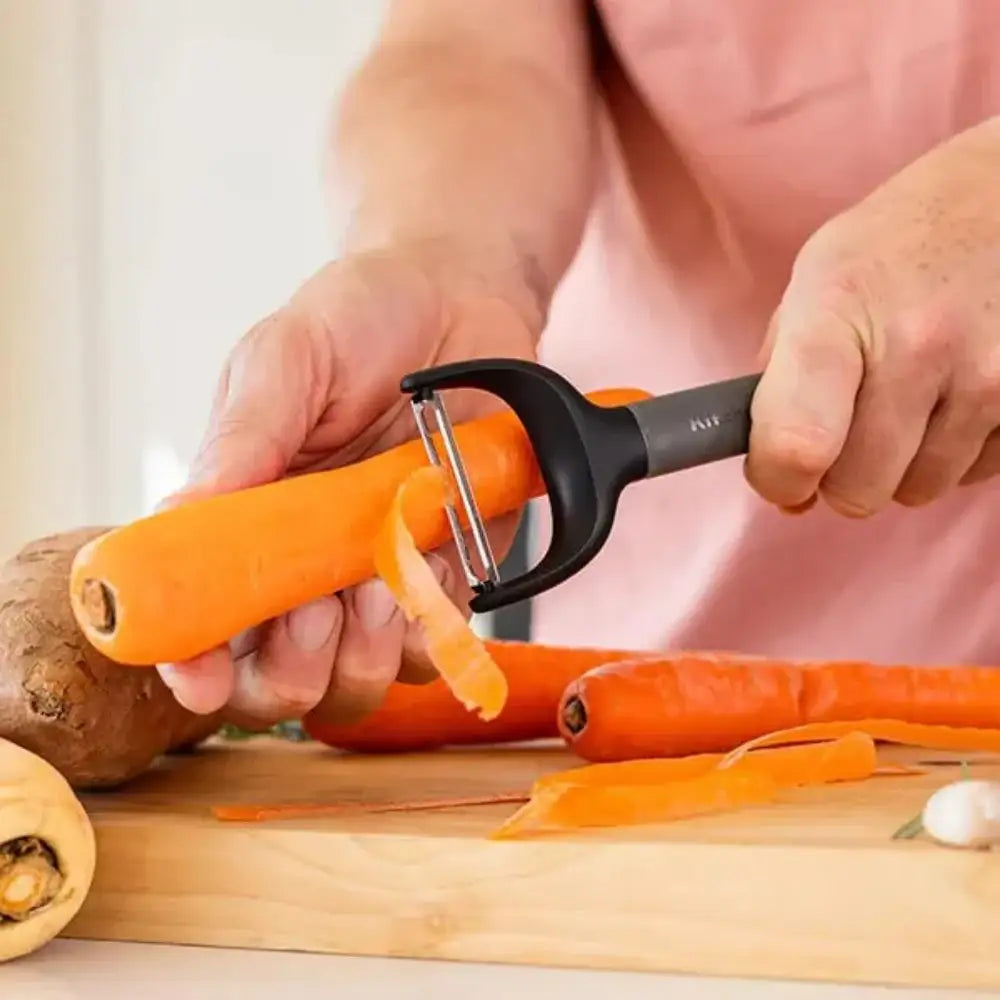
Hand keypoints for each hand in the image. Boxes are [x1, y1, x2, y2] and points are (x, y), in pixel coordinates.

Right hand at [156, 244, 539, 725]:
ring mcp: (377, 577)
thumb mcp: (286, 357)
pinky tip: (431, 556)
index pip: (199, 620)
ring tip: (380, 576)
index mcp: (242, 519)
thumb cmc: (361, 319)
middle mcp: (303, 564)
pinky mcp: (448, 574)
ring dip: (363, 652)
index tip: (200, 675)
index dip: (191, 665)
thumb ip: (243, 439)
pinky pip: (436, 642)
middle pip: (277, 679)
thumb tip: (177, 518)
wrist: (461, 299)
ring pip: (357, 681)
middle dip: (289, 671)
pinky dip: (431, 621)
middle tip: (312, 615)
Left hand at [746, 120, 999, 516]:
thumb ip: (778, 384)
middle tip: (847, 429)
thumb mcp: (812, 285)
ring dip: (900, 466)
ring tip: (906, 400)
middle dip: (841, 475)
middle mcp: (917, 345)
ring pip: (917, 491)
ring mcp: (988, 374)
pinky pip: (975, 475)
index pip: (797, 444)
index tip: (780, 474)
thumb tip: (780, 487)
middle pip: (858, 489)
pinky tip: (951, 398)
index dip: (778, 480)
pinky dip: (954, 455)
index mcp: (836, 313)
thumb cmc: (893, 247)